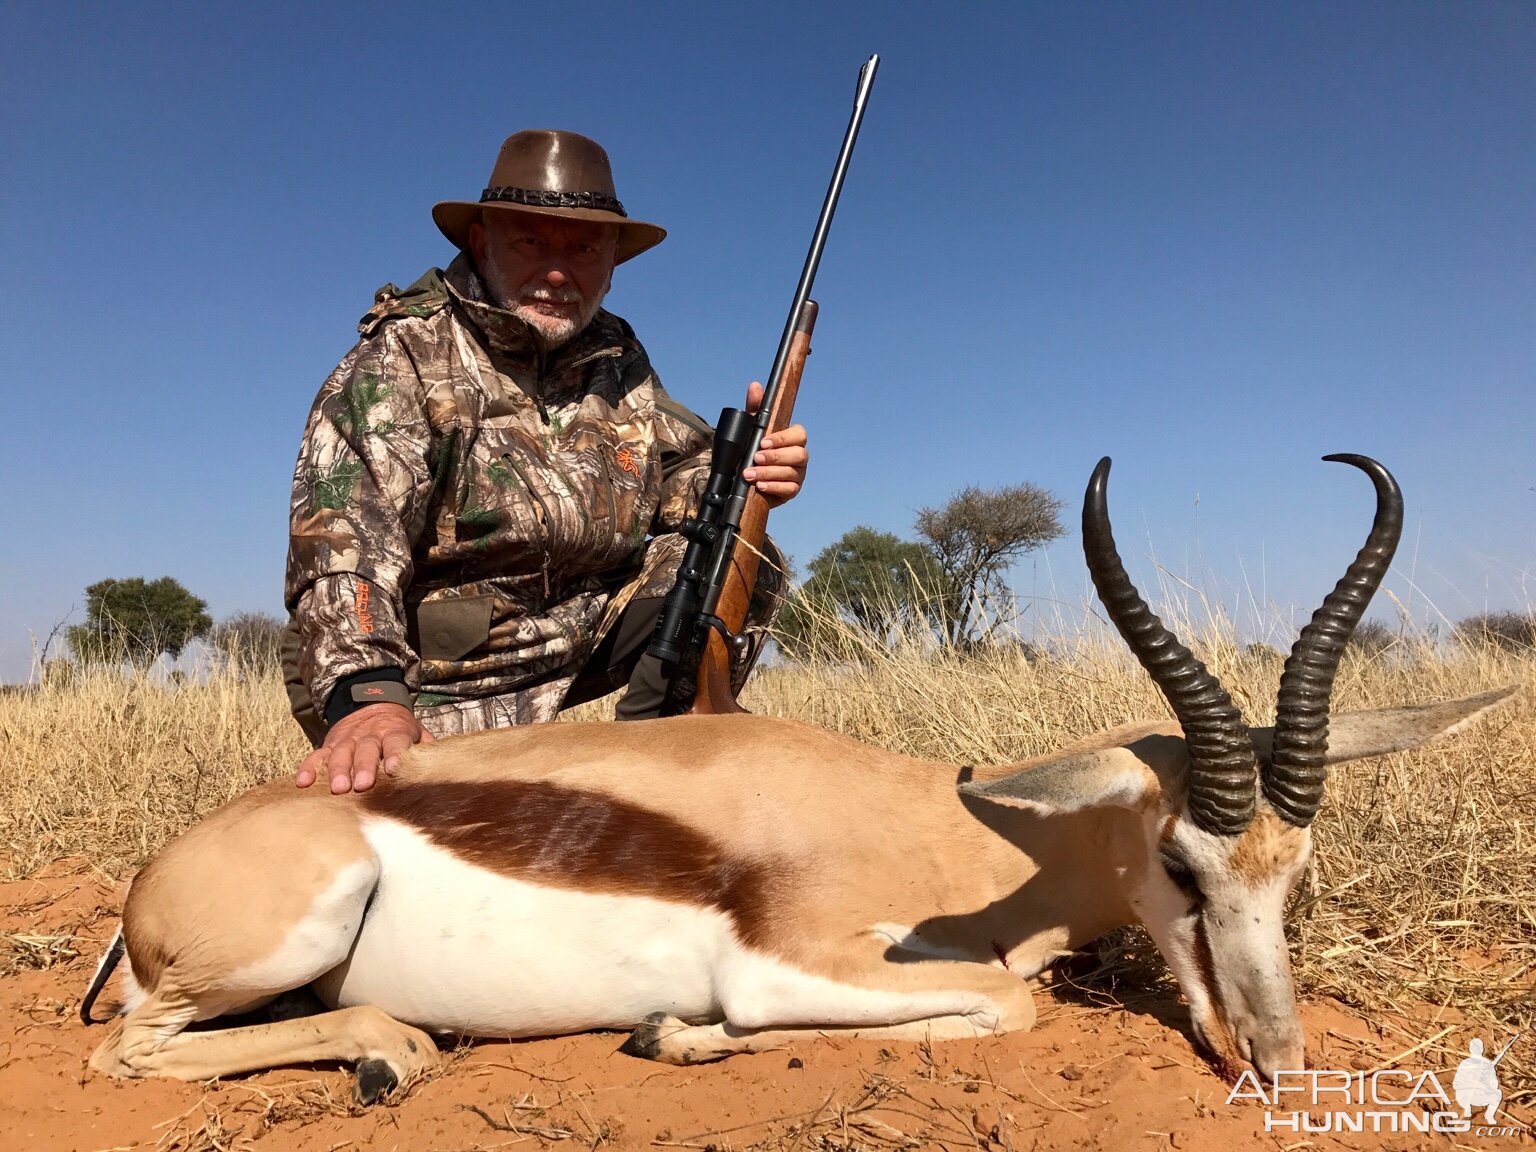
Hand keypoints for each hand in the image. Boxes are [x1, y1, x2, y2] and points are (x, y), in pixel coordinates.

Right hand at [295, 703, 434, 793]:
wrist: (370, 701)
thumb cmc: (398, 727)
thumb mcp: (416, 731)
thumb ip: (426, 746)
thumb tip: (443, 764)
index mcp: (394, 731)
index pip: (395, 742)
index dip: (394, 754)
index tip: (392, 769)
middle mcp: (369, 735)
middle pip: (366, 750)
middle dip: (363, 767)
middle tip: (361, 786)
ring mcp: (347, 739)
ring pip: (341, 754)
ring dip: (338, 771)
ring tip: (337, 789)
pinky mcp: (329, 745)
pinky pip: (317, 756)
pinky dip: (308, 768)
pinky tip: (302, 783)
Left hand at [742, 381, 808, 507]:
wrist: (743, 476)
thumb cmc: (752, 448)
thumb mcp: (750, 427)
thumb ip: (755, 407)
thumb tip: (755, 386)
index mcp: (793, 438)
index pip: (799, 434)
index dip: (783, 438)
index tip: (763, 442)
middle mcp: (799, 455)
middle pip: (798, 454)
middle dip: (775, 457)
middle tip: (755, 458)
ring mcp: (798, 474)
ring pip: (792, 473)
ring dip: (769, 473)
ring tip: (749, 474)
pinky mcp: (792, 490)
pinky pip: (789, 489)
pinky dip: (774, 487)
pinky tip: (760, 486)